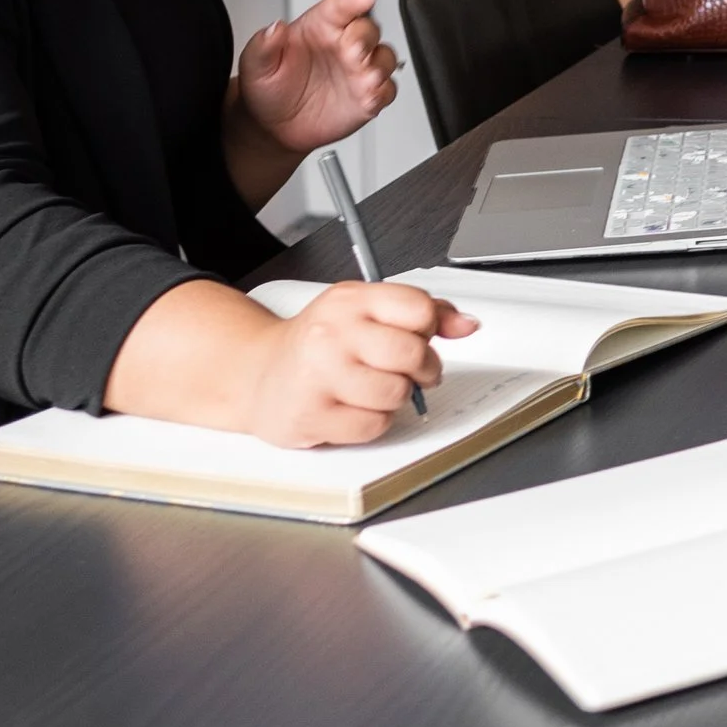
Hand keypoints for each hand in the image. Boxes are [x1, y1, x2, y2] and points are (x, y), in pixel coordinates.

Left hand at [237, 0, 398, 155]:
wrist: (272, 127)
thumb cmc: (267, 89)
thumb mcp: (254, 65)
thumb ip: (263, 44)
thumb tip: (275, 28)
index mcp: (319, 28)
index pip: (340, 6)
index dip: (355, 0)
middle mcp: (343, 46)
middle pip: (368, 29)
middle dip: (366, 38)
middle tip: (353, 51)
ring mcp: (358, 71)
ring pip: (385, 57)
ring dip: (380, 65)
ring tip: (366, 76)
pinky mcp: (367, 96)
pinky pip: (387, 90)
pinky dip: (383, 92)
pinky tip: (369, 96)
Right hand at [243, 281, 478, 447]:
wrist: (259, 373)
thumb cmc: (321, 343)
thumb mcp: (367, 311)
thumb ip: (422, 312)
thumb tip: (468, 324)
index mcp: (350, 300)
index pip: (419, 308)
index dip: (432, 327)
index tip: (422, 336)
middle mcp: (332, 333)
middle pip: (412, 354)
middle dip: (421, 368)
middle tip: (408, 370)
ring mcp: (318, 375)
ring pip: (396, 394)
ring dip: (394, 398)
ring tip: (371, 388)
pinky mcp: (311, 415)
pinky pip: (374, 426)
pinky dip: (372, 422)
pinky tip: (352, 407)